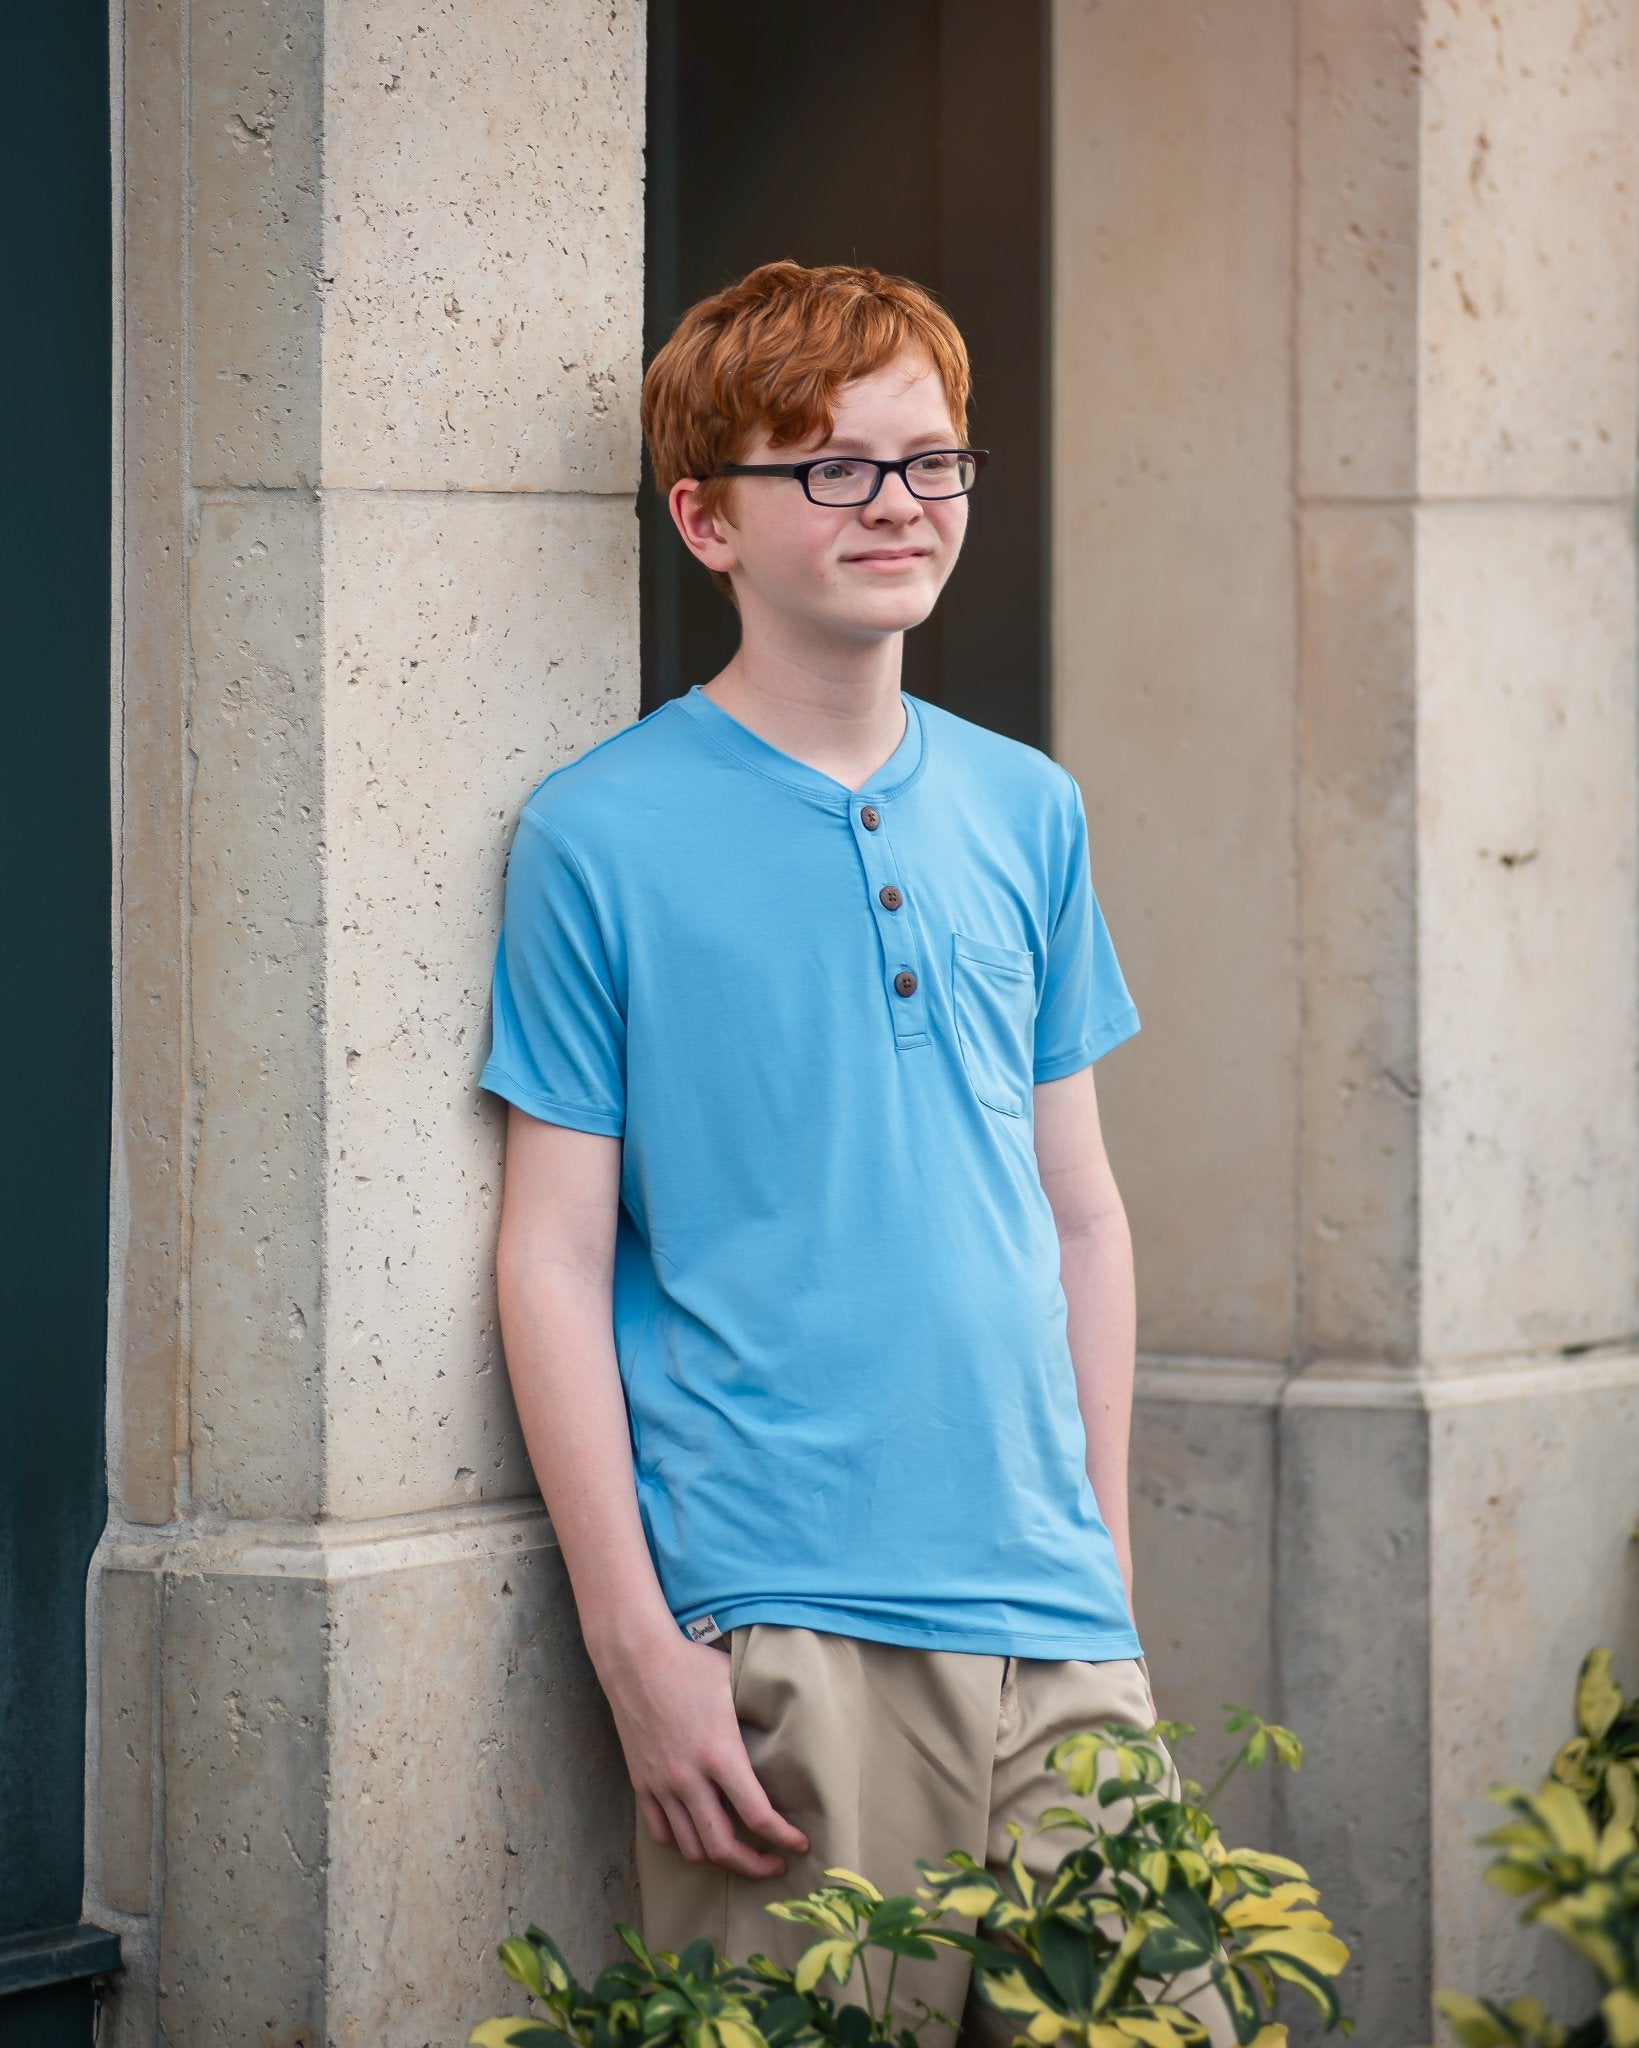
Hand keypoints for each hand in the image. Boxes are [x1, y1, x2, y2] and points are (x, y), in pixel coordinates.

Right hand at [596, 1628, 809, 1879]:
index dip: (784, 1838)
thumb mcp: (736, 1685)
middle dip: (755, 1866)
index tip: (799, 1844)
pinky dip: (684, 1846)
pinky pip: (662, 1833)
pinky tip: (701, 1841)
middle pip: (723, 1847)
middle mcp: (689, 1778)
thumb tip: (794, 1730)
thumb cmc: (691, 1666)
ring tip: (741, 1857)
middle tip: (776, 1865)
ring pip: (691, 1848)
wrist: (636, 1659)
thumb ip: (761, 1715)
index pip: (758, 1816)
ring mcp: (661, 1785)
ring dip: (721, 1862)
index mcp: (720, 1754)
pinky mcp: (641, 1784)